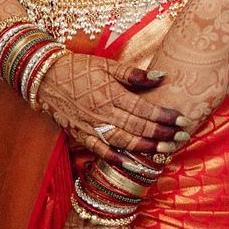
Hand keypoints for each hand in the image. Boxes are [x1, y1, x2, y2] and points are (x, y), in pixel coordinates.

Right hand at [35, 53, 189, 159]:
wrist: (46, 78)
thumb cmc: (79, 68)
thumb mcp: (107, 64)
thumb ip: (133, 73)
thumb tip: (160, 76)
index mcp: (110, 93)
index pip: (143, 108)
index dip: (165, 115)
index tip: (182, 119)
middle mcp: (102, 112)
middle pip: (137, 126)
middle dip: (162, 133)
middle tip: (182, 136)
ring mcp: (91, 126)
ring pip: (123, 141)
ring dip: (146, 147)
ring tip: (166, 149)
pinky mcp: (81, 135)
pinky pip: (100, 151)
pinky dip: (116, 159)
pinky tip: (131, 163)